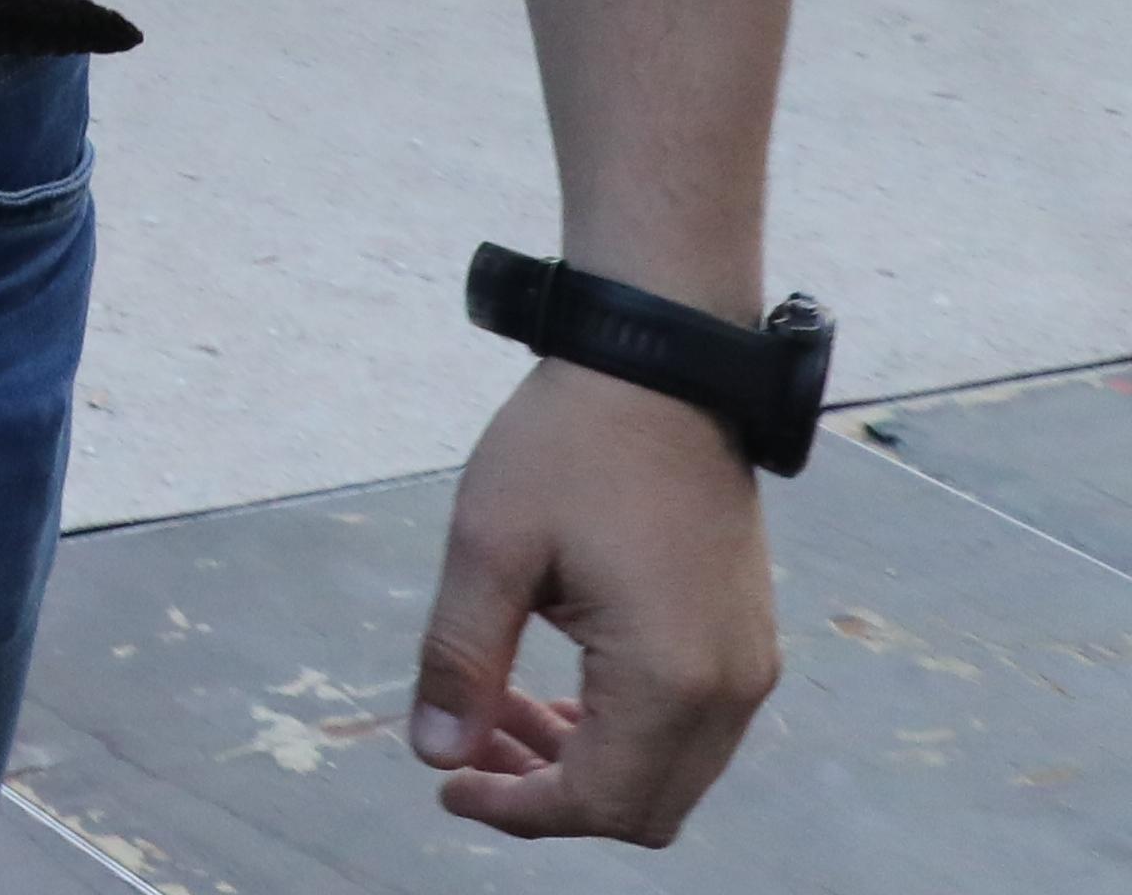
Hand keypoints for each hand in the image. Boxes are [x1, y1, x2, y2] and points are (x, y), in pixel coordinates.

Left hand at [412, 358, 780, 839]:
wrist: (660, 371)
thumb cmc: (570, 447)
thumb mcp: (490, 548)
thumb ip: (461, 660)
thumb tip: (435, 755)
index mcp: (669, 677)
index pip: (598, 801)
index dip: (516, 811)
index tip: (447, 784)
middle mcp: (730, 691)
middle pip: (642, 807)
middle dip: (549, 797)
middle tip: (467, 747)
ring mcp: (748, 667)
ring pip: (668, 775)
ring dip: (582, 763)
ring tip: (494, 710)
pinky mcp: (745, 641)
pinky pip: (687, 730)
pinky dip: (619, 732)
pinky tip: (552, 691)